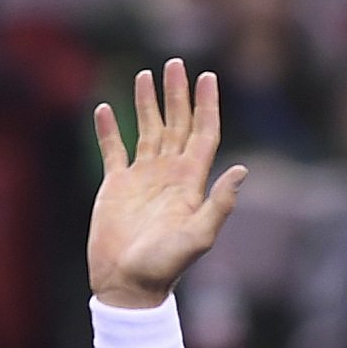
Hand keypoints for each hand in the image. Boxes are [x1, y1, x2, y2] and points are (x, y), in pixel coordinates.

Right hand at [87, 60, 244, 308]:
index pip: (204, 133)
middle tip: (176, 63)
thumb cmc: (166, 265)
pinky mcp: (116, 187)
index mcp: (191, 181)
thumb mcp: (199, 236)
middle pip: (177, 124)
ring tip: (147, 74)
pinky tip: (105, 109)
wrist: (129, 284)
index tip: (208, 76)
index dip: (207, 105)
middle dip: (177, 94)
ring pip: (147, 130)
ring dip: (147, 103)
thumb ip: (220, 203)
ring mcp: (143, 178)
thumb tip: (242, 170)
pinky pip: (113, 150)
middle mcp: (169, 174)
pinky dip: (109, 130)